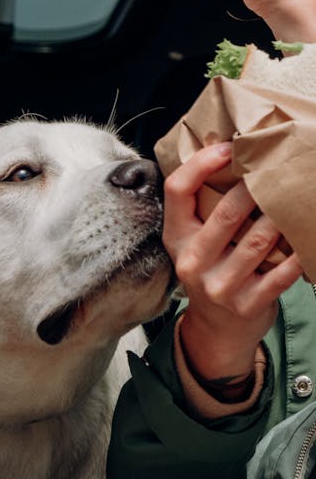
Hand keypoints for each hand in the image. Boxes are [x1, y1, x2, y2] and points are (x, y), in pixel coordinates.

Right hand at [162, 143, 302, 386]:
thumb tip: (229, 154)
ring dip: (283, 215)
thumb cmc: (211, 272)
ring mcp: (219, 287)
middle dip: (257, 186)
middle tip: (278, 166)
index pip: (177, 191)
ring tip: (298, 195)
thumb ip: (203, 210)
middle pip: (226, 212)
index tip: (228, 147)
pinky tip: (308, 236)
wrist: (217, 331)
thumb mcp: (193, 243)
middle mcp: (192, 263)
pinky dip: (300, 252)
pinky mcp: (247, 305)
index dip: (201, 163)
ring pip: (259, 239)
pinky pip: (283, 272)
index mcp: (176, 239)